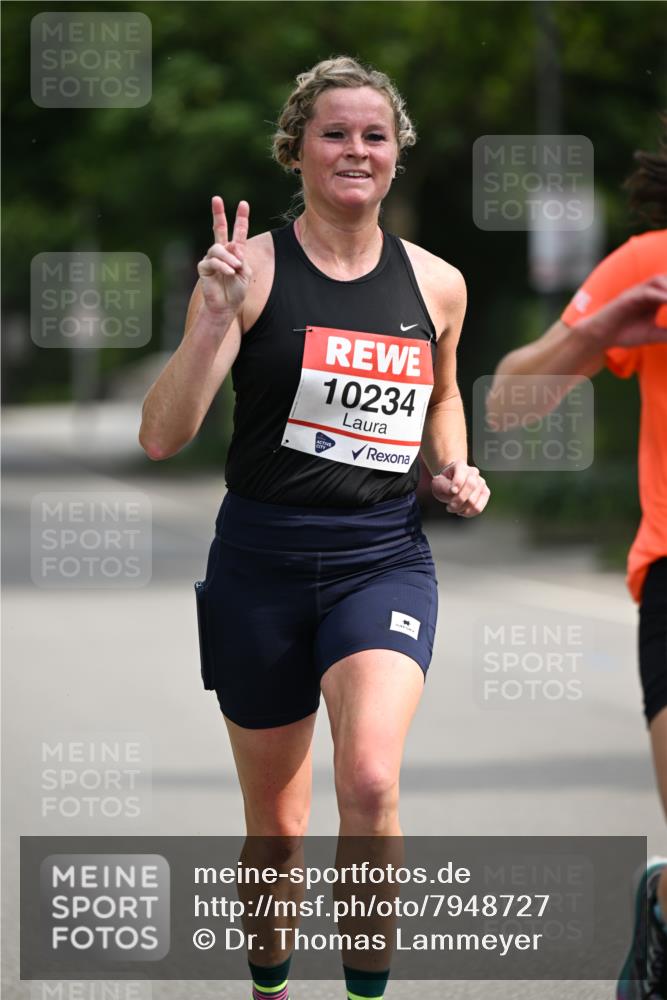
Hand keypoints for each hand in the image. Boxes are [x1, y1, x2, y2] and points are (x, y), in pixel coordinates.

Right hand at [197, 196, 251, 314]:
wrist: (226, 306)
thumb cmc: (237, 290)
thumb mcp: (245, 273)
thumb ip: (241, 258)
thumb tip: (233, 245)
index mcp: (234, 252)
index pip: (238, 232)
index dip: (241, 218)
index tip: (243, 204)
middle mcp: (222, 252)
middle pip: (218, 229)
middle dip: (218, 214)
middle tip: (216, 199)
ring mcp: (211, 258)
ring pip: (218, 248)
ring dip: (228, 257)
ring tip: (235, 267)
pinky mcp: (204, 268)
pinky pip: (212, 261)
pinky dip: (222, 266)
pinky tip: (229, 272)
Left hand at [431, 460, 489, 516]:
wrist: (451, 485)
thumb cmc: (444, 483)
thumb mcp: (437, 483)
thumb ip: (443, 486)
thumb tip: (454, 492)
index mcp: (460, 465)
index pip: (462, 474)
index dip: (457, 484)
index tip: (452, 491)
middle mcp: (473, 472)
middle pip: (471, 486)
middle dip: (459, 500)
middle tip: (449, 506)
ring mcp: (481, 482)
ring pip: (474, 500)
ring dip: (461, 508)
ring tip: (453, 508)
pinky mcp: (485, 493)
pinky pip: (479, 507)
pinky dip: (469, 512)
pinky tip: (462, 511)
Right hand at [586, 275, 666, 348]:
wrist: (600, 337)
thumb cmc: (625, 334)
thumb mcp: (652, 335)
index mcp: (655, 298)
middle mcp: (647, 291)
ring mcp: (637, 292)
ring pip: (659, 281)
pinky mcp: (627, 297)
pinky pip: (645, 292)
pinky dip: (659, 295)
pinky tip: (666, 301)